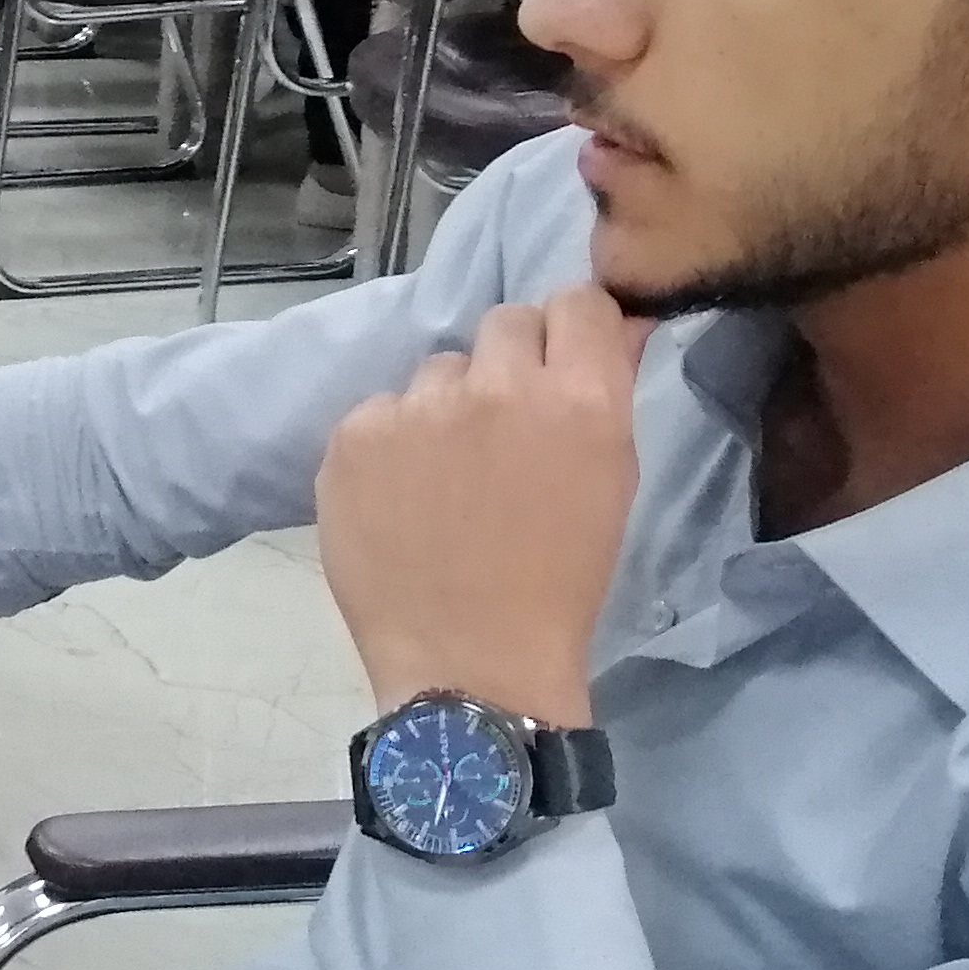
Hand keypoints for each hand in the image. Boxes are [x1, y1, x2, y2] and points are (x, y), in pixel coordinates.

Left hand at [311, 287, 653, 729]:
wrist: (472, 666)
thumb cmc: (559, 583)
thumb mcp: (612, 482)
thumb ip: (606, 390)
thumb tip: (614, 326)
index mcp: (579, 399)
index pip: (577, 303)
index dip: (571, 330)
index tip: (563, 360)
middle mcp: (496, 387)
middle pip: (505, 323)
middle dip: (510, 362)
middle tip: (505, 426)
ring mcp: (416, 409)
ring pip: (438, 369)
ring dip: (447, 405)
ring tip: (447, 477)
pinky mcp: (353, 436)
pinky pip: (381, 411)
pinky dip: (391, 444)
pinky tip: (401, 498)